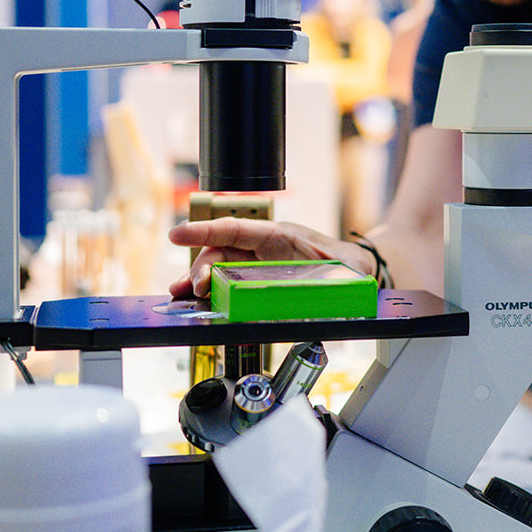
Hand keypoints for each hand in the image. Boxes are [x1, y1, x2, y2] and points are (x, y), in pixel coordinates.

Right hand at [166, 217, 363, 298]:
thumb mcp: (348, 267)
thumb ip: (343, 272)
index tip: (178, 234)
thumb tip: (343, 281)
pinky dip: (209, 292)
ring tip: (180, 293)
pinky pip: (227, 285)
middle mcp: (263, 249)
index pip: (235, 229)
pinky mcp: (256, 283)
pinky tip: (196, 301)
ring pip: (219, 268)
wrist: (353, 273)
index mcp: (279, 237)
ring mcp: (257, 265)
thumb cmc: (347, 265)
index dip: (204, 231)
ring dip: (198, 280)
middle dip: (202, 266)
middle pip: (221, 252)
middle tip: (194, 287)